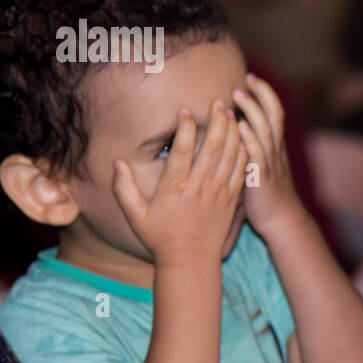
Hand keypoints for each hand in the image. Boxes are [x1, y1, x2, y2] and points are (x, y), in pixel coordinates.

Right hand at [114, 101, 246, 263]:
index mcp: (175, 187)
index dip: (185, 127)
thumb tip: (117, 162)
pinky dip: (244, 151)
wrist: (191, 261)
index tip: (184, 110)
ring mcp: (219, 192)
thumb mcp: (135, 214)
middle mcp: (200, 186)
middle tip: (218, 102)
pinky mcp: (232, 199)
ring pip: (231, 155)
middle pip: (213, 146)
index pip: (182, 149)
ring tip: (232, 113)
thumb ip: (123, 187)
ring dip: (233, 132)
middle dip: (217, 121)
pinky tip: (245, 138)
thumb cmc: (159, 237)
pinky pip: (242, 170)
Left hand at [233, 74, 302, 236]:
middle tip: (245, 80)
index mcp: (275, 145)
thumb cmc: (264, 194)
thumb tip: (231, 130)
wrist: (280, 220)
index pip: (275, 112)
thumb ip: (249, 148)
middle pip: (273, 115)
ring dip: (251, 110)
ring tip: (238, 95)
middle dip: (260, 95)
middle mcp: (276, 150)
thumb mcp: (261, 166)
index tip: (251, 77)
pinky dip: (249, 138)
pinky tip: (239, 126)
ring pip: (265, 129)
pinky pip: (257, 153)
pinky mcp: (261, 177)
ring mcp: (270, 162)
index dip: (265, 93)